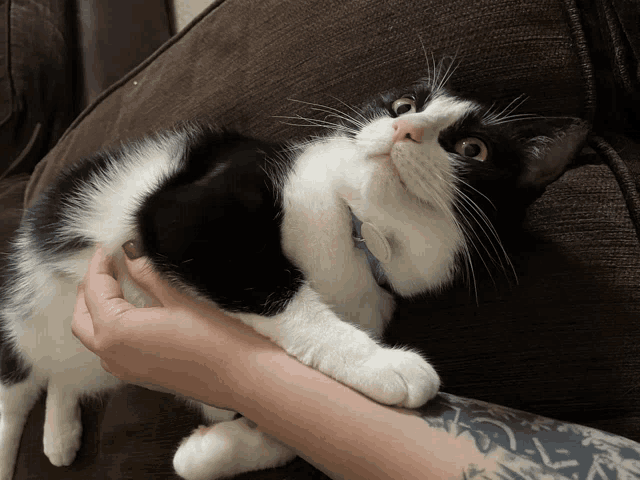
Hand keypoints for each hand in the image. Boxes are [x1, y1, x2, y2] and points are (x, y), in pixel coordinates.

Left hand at [72, 245, 283, 410]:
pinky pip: (111, 350)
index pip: (96, 290)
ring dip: (97, 310)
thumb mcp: (179, 298)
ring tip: (117, 284)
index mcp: (116, 331)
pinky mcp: (140, 376)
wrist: (242, 377)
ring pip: (94, 336)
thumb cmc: (216, 337)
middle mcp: (112, 354)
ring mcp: (125, 369)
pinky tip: (132, 312)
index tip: (108, 245)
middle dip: (90, 289)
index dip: (100, 264)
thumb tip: (130, 253)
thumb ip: (148, 275)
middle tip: (107, 263)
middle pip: (83, 317)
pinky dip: (110, 327)